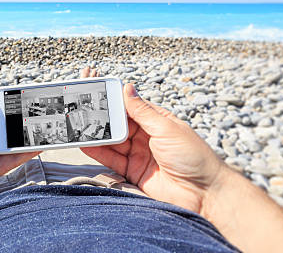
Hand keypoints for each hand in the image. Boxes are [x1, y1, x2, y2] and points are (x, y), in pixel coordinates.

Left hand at [0, 93, 38, 230]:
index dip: (3, 101)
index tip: (20, 93)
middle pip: (1, 123)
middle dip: (18, 115)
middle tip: (38, 107)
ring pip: (9, 140)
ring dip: (25, 133)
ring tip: (44, 123)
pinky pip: (10, 161)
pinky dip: (25, 153)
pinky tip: (37, 144)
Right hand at [82, 83, 226, 213]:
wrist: (204, 194)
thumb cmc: (194, 157)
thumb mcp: (166, 129)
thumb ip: (143, 111)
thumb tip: (128, 88)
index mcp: (158, 121)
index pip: (131, 107)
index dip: (114, 100)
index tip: (96, 91)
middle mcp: (147, 136)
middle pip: (119, 124)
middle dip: (101, 117)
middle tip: (81, 109)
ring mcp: (139, 154)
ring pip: (112, 141)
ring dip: (97, 135)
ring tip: (78, 126)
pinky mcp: (134, 172)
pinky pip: (112, 160)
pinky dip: (98, 152)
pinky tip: (86, 144)